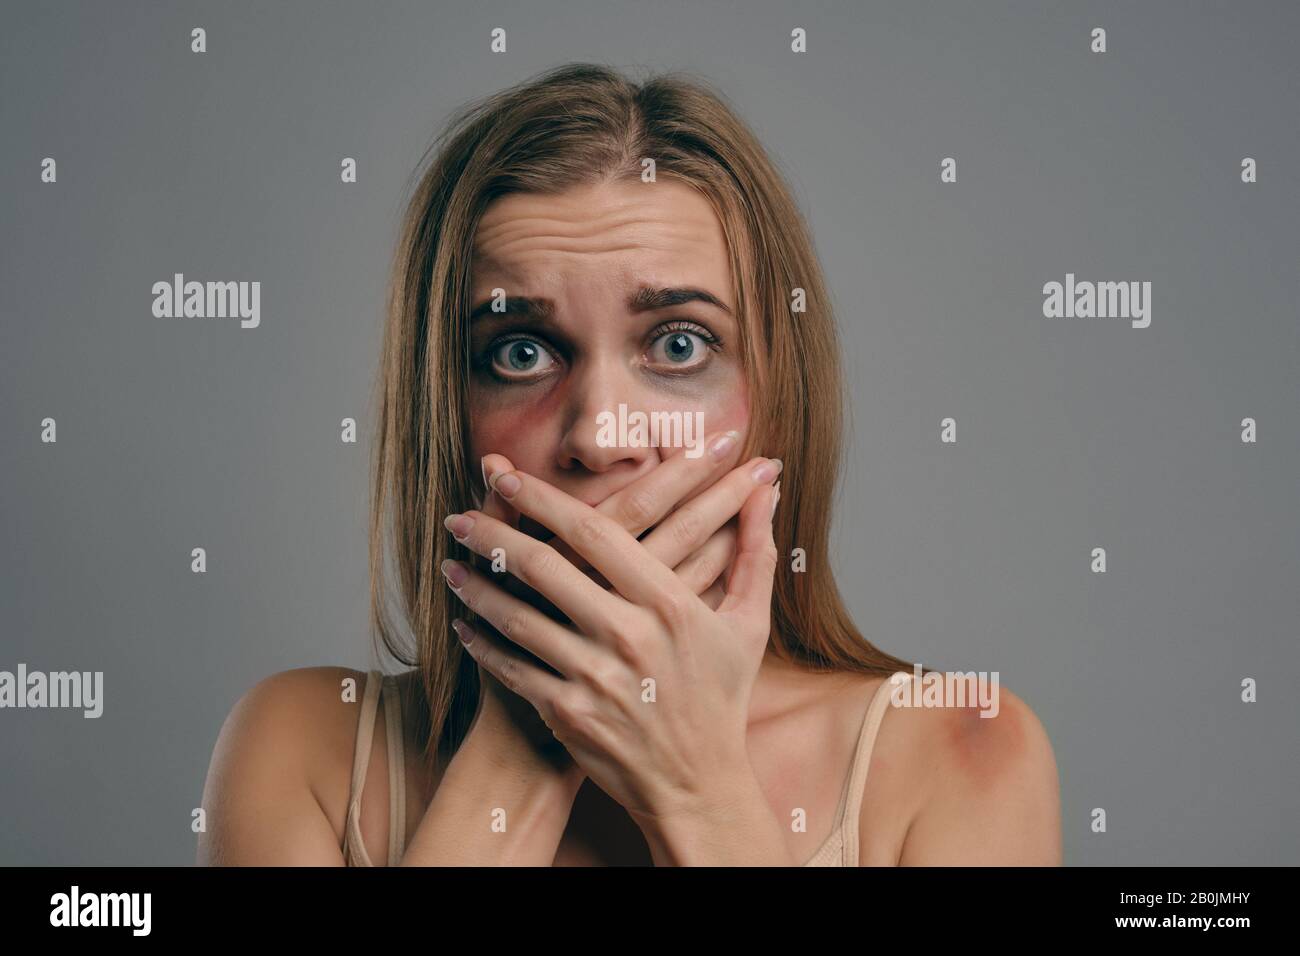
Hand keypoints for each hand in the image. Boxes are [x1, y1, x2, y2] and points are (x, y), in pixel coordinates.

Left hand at [440, 455, 781, 826]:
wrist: (700, 785)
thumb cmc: (722, 696)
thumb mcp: (749, 622)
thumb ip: (755, 549)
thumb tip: (768, 485)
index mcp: (669, 602)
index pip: (594, 531)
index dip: (542, 498)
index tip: (505, 475)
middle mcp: (628, 634)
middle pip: (544, 566)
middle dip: (492, 535)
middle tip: (458, 516)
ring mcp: (596, 676)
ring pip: (517, 617)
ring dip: (475, 588)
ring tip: (449, 565)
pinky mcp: (569, 713)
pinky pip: (512, 668)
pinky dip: (483, 644)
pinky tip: (463, 625)